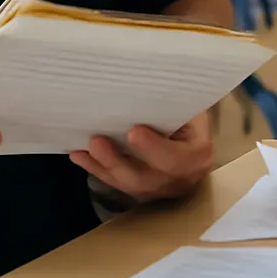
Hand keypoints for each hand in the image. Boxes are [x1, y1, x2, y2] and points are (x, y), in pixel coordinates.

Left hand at [69, 111, 214, 203]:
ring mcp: (157, 189)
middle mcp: (178, 179)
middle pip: (144, 177)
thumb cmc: (193, 117)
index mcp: (196, 156)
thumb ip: (176, 106)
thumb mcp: (194, 110)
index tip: (133, 131)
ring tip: (81, 149)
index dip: (153, 148)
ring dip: (101, 166)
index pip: (174, 158)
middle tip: (96, 141)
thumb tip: (147, 86)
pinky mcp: (140, 191)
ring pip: (126, 183)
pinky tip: (79, 156)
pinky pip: (116, 183)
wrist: (197, 140)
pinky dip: (96, 169)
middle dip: (116, 161)